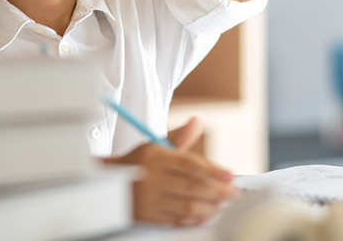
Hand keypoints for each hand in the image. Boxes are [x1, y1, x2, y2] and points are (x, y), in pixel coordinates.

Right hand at [104, 117, 238, 226]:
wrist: (109, 183)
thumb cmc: (139, 162)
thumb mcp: (155, 145)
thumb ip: (179, 137)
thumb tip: (197, 121)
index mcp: (154, 156)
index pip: (190, 164)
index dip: (213, 171)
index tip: (231, 175)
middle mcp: (151, 178)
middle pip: (192, 187)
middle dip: (218, 192)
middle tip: (233, 193)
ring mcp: (149, 200)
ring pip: (188, 207)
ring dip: (211, 207)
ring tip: (223, 204)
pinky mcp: (148, 217)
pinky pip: (178, 220)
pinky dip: (196, 219)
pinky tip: (207, 214)